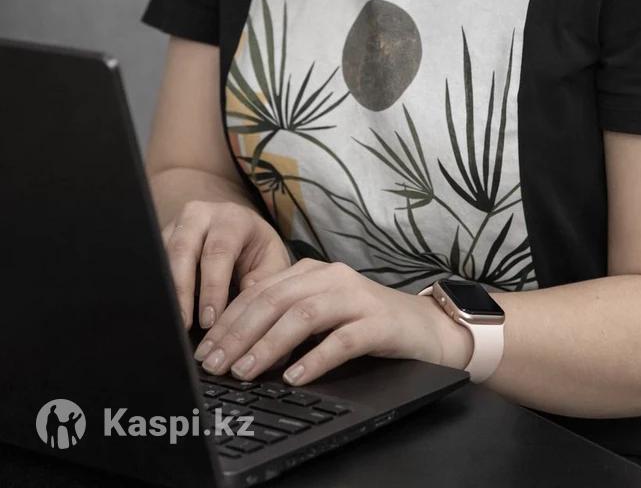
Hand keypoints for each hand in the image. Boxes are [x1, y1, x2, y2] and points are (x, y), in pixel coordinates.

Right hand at [160, 200, 292, 332]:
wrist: (240, 230)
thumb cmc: (257, 250)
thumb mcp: (272, 261)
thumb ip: (265, 278)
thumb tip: (248, 295)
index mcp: (232, 217)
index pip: (219, 251)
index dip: (212, 287)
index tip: (209, 320)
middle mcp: (200, 215)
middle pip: (183, 249)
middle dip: (182, 290)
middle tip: (183, 324)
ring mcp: (176, 224)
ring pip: (162, 254)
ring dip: (166, 290)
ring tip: (171, 321)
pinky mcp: (161, 237)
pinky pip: (153, 261)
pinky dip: (158, 286)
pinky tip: (163, 309)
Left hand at [191, 258, 472, 386]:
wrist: (427, 328)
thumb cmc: (367, 324)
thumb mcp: (322, 316)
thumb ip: (287, 319)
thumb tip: (236, 345)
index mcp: (312, 272)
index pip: (260, 292)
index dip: (229, 321)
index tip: (204, 349)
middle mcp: (331, 277)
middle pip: (275, 301)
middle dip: (239, 334)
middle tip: (215, 365)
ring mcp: (356, 297)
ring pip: (302, 316)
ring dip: (269, 345)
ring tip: (246, 371)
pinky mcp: (378, 322)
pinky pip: (342, 338)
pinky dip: (315, 357)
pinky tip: (296, 376)